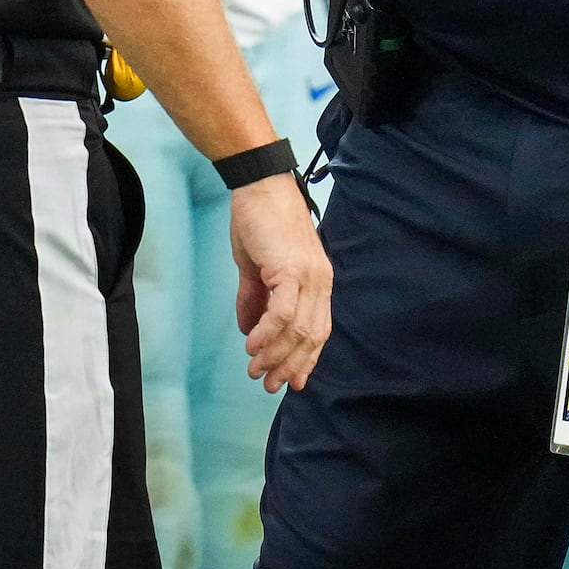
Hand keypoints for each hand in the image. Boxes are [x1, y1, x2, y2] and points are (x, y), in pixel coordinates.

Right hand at [227, 173, 331, 392]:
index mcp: (318, 280)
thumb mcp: (256, 267)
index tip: (292, 381)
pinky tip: (251, 344)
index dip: (306, 359)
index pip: (319, 329)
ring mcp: (309, 275)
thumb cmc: (258, 221)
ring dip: (274, 355)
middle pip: (311, 336)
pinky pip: (282, 313)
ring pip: (298, 330)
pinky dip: (267, 333)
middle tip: (267, 383)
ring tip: (254, 369)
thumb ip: (254, 299)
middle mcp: (320, 280)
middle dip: (289, 366)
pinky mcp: (291, 269)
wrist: (258, 185)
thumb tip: (248, 329)